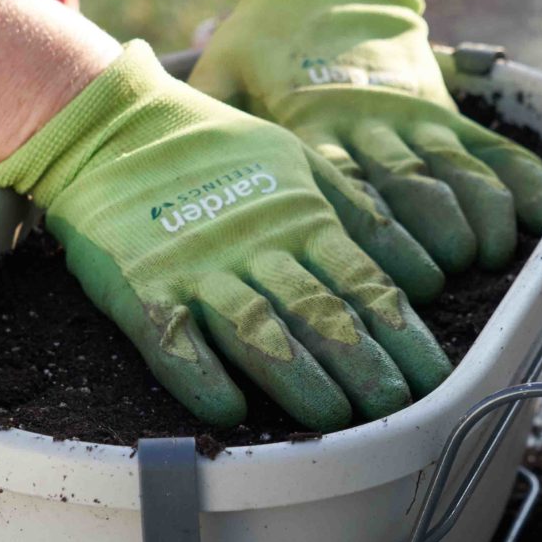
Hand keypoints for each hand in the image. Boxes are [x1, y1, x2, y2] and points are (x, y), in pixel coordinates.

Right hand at [0, 42, 450, 431]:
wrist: (112, 126)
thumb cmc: (210, 147)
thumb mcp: (294, 161)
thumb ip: (349, 208)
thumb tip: (411, 266)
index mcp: (299, 221)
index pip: (363, 284)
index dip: (399, 333)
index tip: (429, 376)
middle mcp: (256, 249)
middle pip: (319, 313)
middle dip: (362, 362)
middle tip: (395, 405)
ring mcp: (198, 270)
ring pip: (258, 330)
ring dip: (298, 376)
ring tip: (332, 415)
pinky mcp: (143, 287)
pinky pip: (173, 338)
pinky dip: (200, 374)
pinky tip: (228, 409)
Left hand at [189, 0, 541, 275]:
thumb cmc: (262, 30)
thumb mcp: (222, 66)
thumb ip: (210, 121)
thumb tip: (170, 179)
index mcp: (311, 116)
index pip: (346, 184)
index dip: (373, 234)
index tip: (389, 277)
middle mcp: (367, 117)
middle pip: (409, 183)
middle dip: (435, 235)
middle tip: (449, 278)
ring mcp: (410, 109)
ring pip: (454, 166)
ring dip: (481, 210)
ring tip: (495, 253)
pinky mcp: (439, 102)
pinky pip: (485, 142)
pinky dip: (518, 174)